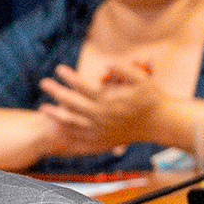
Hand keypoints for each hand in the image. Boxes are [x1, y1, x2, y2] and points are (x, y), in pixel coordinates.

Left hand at [38, 60, 161, 152]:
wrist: (160, 123)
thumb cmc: (152, 97)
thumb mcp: (141, 78)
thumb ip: (124, 69)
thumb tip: (107, 63)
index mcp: (109, 100)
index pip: (82, 86)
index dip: (69, 76)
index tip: (58, 68)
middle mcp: (102, 116)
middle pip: (72, 103)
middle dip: (56, 92)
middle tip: (43, 82)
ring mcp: (101, 130)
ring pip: (72, 123)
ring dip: (56, 115)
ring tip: (43, 108)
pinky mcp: (103, 140)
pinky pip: (81, 137)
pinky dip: (68, 131)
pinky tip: (58, 125)